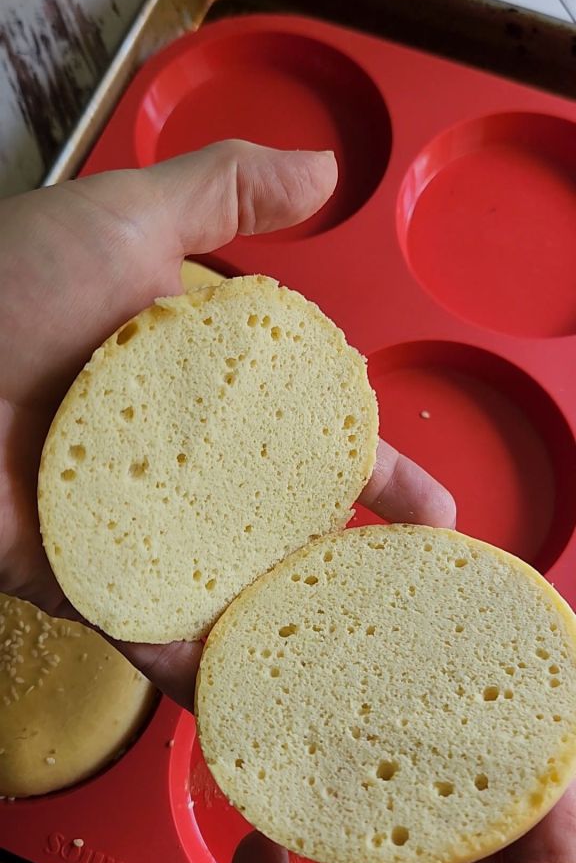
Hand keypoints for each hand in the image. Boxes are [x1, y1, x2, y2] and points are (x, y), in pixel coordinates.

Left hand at [0, 140, 454, 707]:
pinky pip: (142, 624)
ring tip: (334, 660)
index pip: (308, 436)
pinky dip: (185, 662)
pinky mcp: (78, 575)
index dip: (374, 470)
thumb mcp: (127, 221)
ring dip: (278, 622)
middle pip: (279, 521)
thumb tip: (325, 173)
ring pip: (225, 584)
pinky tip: (234, 689)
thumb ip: (225, 194)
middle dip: (343, 561)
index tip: (428, 507)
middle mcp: (177, 460)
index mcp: (200, 388)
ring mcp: (132, 523)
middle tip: (405, 597)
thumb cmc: (7, 288)